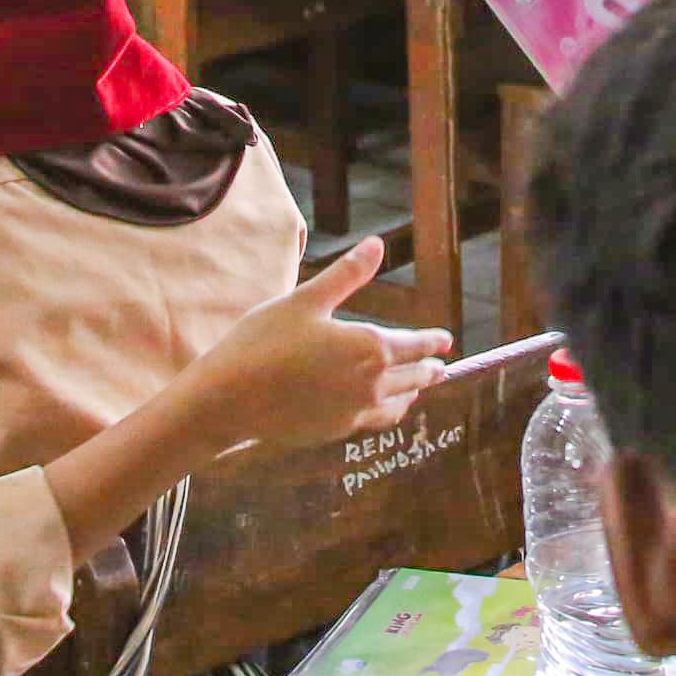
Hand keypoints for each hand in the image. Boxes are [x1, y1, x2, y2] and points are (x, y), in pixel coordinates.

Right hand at [190, 239, 450, 450]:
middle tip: (440, 368)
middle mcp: (371, 384)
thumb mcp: (306, 300)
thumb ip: (346, 275)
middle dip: (429, 370)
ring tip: (416, 390)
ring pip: (396, 404)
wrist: (230, 399)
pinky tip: (378, 409)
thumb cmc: (264, 342)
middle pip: (413, 377)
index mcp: (370, 347)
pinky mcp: (335, 431)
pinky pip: (373, 421)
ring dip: (410, 394)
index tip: (446, 342)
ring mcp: (354, 411)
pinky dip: (386, 412)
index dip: (433, 342)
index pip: (415, 345)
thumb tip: (377, 245)